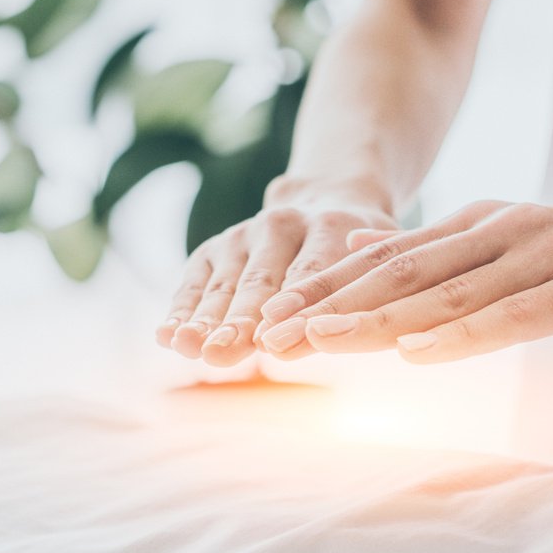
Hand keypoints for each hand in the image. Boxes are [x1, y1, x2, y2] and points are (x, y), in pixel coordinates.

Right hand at [158, 199, 397, 366]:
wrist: (326, 200)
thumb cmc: (362, 253)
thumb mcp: (385, 257)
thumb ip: (378, 285)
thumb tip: (371, 325)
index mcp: (333, 225)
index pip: (312, 274)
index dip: (292, 310)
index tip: (273, 344)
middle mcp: (283, 224)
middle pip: (261, 281)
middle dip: (240, 320)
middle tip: (223, 352)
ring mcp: (243, 234)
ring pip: (224, 284)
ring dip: (205, 320)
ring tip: (191, 348)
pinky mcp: (215, 248)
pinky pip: (194, 283)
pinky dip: (180, 310)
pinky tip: (167, 337)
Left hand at [255, 199, 552, 362]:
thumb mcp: (514, 247)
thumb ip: (443, 254)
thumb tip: (365, 254)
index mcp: (477, 227)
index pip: (384, 260)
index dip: (321, 290)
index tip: (264, 320)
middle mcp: (498, 232)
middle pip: (396, 275)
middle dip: (326, 308)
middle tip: (266, 338)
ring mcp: (542, 255)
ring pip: (442, 294)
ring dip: (373, 322)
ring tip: (316, 344)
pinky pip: (513, 315)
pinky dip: (461, 334)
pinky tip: (417, 354)